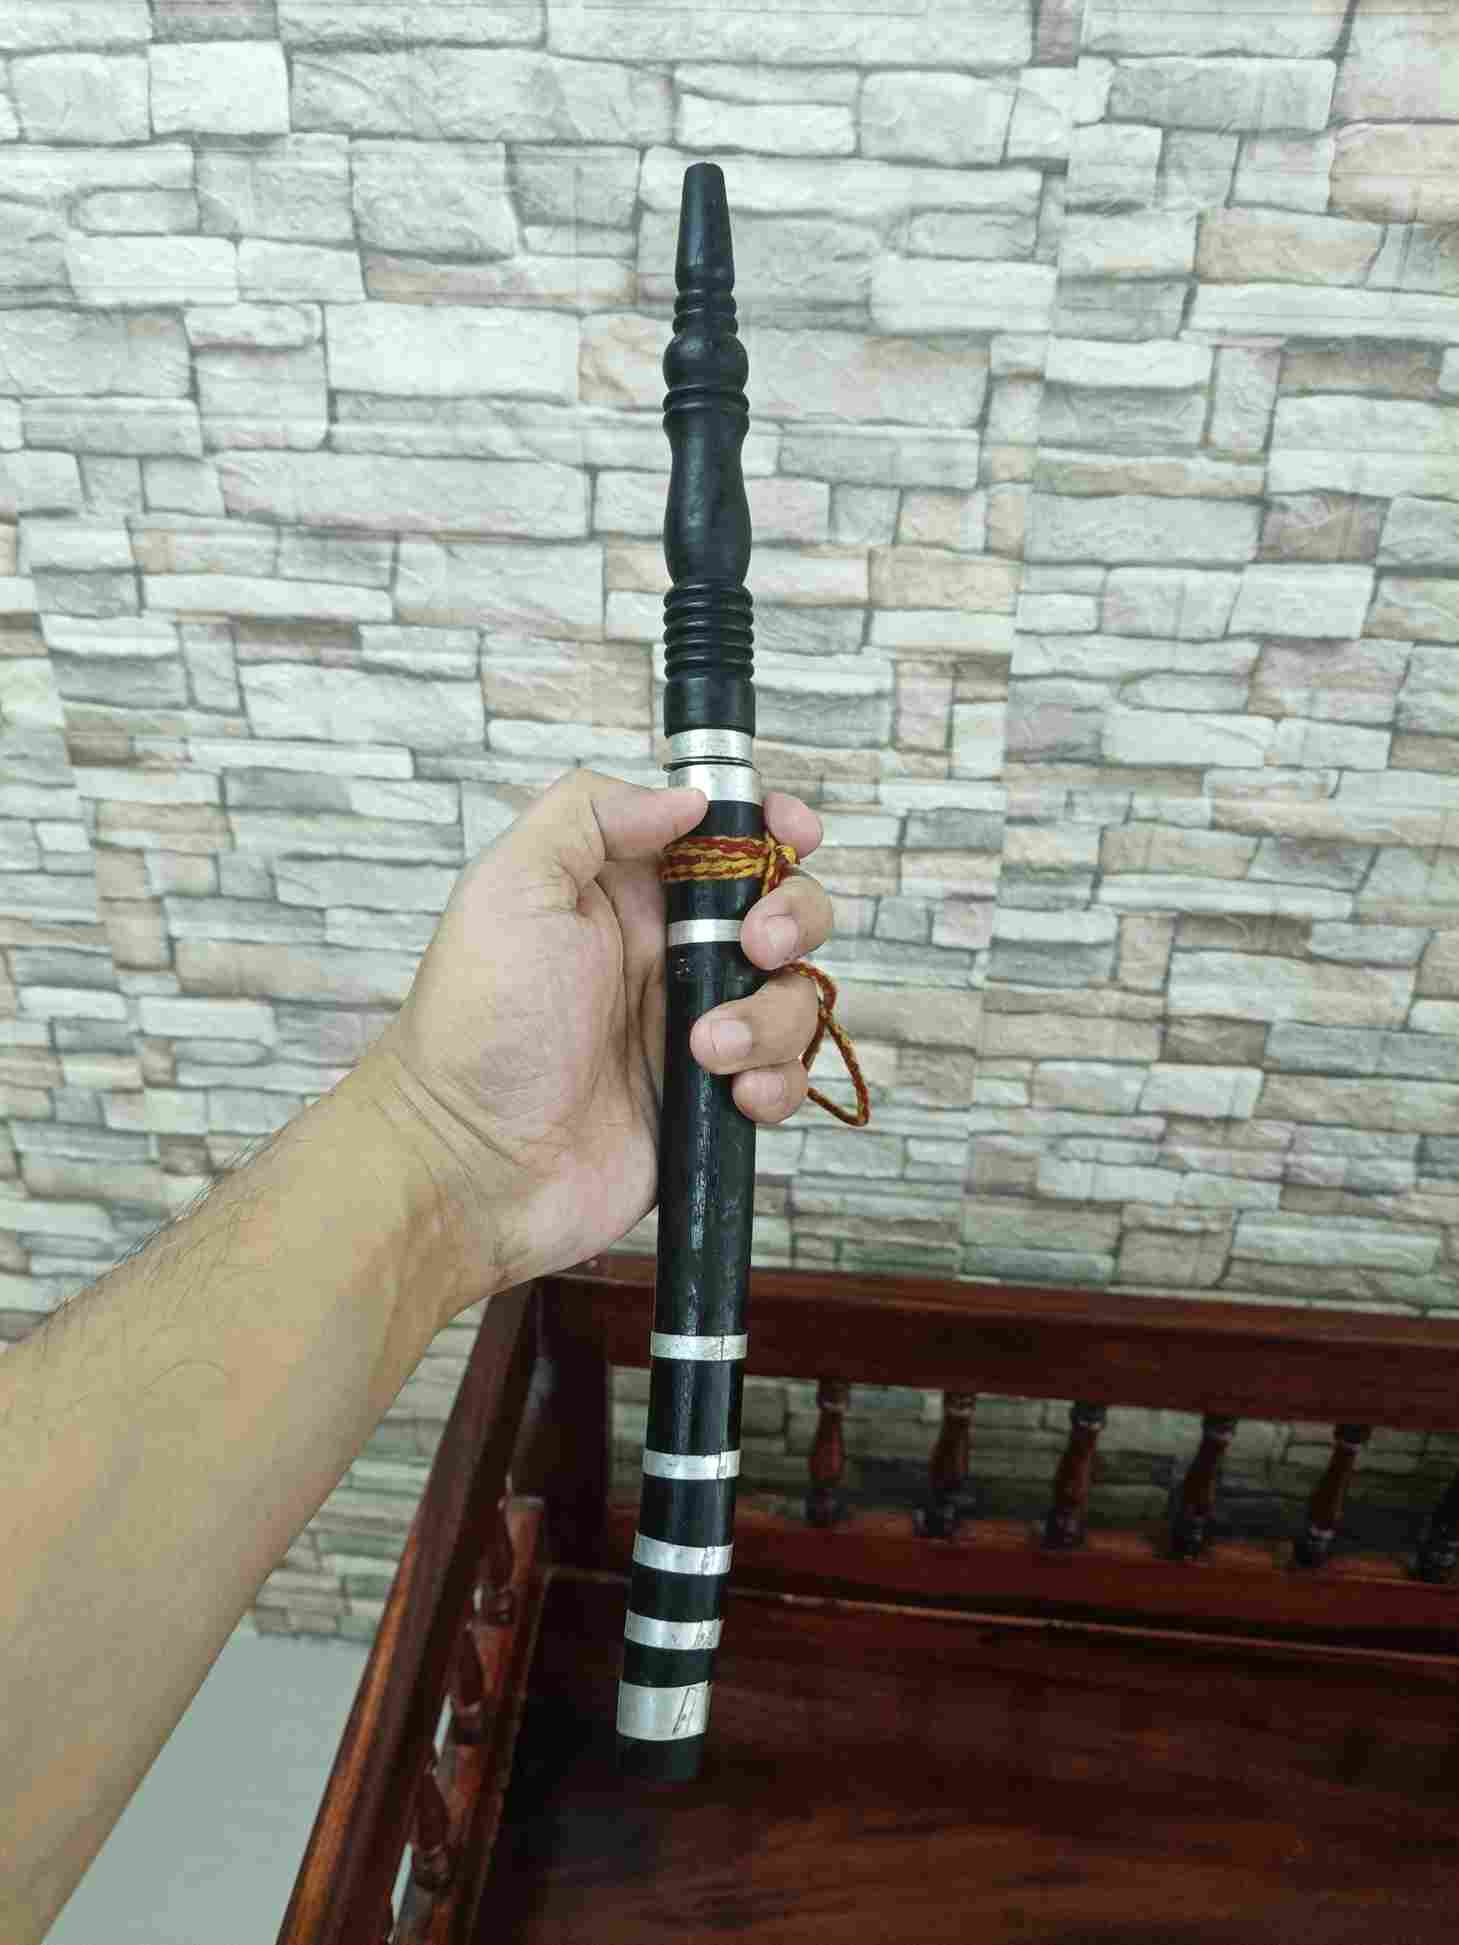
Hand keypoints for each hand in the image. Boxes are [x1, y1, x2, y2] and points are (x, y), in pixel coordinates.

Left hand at [365, 768, 831, 1329]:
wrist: (470, 1164)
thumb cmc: (477, 1025)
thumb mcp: (511, 886)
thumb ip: (591, 814)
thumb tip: (690, 798)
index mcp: (625, 891)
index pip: (723, 837)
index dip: (771, 828)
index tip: (794, 835)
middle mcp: (668, 953)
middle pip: (781, 908)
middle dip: (792, 918)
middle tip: (755, 946)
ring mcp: (695, 1028)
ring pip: (792, 996)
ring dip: (770, 1016)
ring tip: (707, 1049)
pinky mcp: (711, 1099)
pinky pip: (784, 1077)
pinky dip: (778, 1082)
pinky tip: (732, 1094)